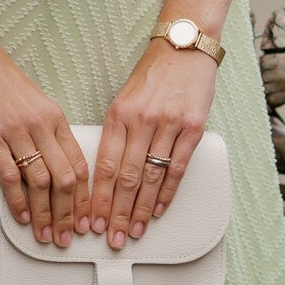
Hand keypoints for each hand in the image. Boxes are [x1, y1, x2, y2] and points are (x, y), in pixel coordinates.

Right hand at [0, 44, 89, 247]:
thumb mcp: (34, 102)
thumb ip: (46, 132)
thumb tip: (53, 167)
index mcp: (55, 117)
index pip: (79, 164)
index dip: (85, 197)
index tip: (86, 217)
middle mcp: (40, 125)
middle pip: (64, 179)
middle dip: (69, 213)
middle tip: (68, 235)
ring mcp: (15, 132)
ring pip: (40, 183)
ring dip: (45, 215)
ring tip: (46, 234)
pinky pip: (10, 177)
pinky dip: (17, 202)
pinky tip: (21, 217)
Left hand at [90, 42, 217, 248]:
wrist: (184, 48)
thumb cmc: (153, 77)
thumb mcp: (123, 100)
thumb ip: (115, 134)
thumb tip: (105, 174)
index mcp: (118, 114)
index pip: (104, 165)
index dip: (98, 197)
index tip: (91, 219)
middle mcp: (141, 120)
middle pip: (126, 177)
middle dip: (117, 212)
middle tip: (112, 236)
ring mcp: (168, 124)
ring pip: (151, 177)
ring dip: (142, 209)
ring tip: (134, 230)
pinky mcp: (193, 127)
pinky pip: (177, 167)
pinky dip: (167, 193)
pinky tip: (159, 210)